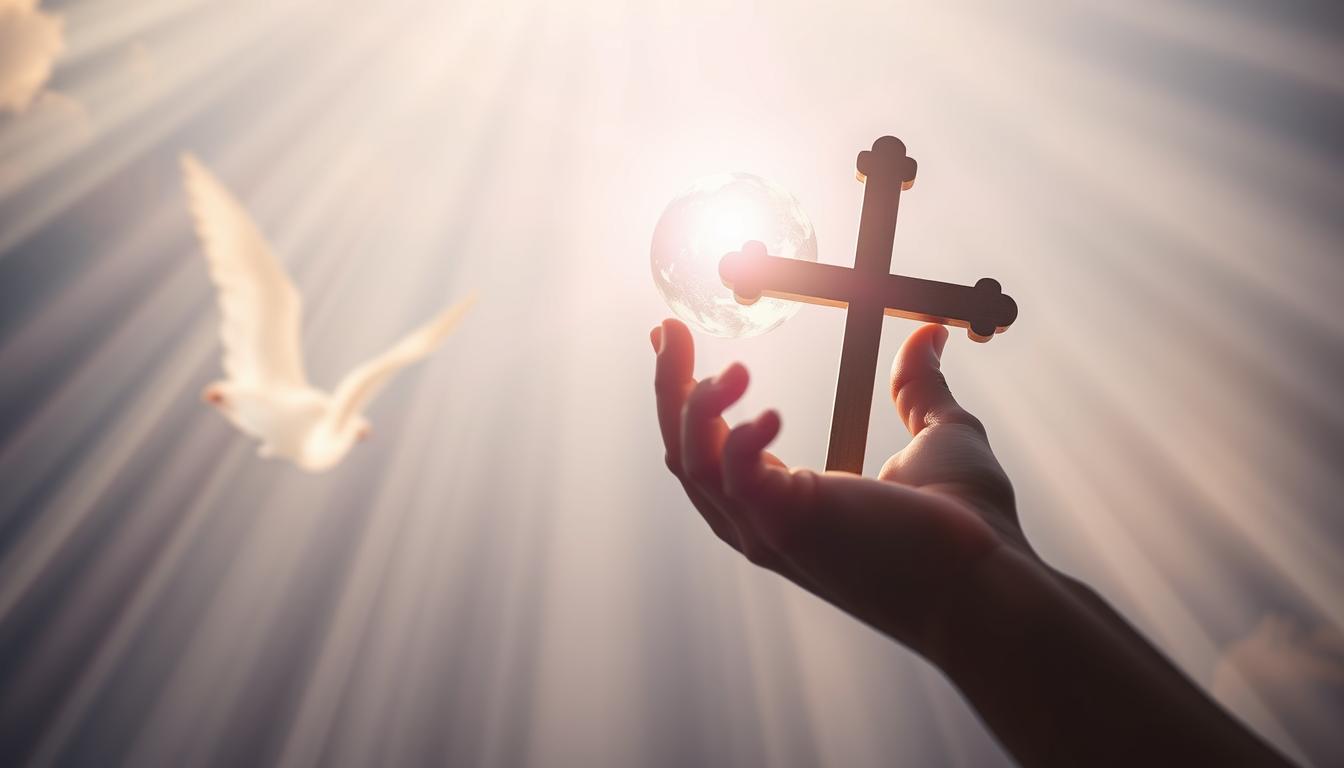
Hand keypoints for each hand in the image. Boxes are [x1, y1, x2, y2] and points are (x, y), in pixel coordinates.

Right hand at [650, 317, 1023, 655]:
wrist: (992, 583)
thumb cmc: (972, 532)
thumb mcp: (941, 436)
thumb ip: (919, 389)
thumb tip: (928, 336)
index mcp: (789, 505)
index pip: (714, 451)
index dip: (691, 398)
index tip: (682, 346)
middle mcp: (765, 523)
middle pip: (683, 452)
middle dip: (669, 387)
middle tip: (670, 332)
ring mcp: (769, 530)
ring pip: (691, 462)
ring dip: (690, 403)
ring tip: (729, 366)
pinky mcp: (784, 527)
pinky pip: (731, 476)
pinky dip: (737, 435)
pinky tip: (767, 409)